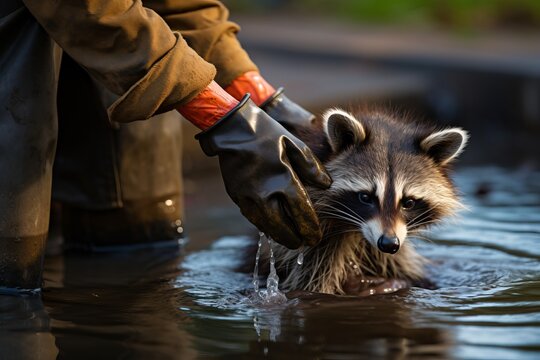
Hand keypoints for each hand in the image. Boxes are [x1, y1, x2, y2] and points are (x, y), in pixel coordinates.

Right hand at [197, 96, 331, 248]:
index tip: (316, 236)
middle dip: (296, 239)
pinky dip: (265, 226)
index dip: (310, 228)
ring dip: (280, 236)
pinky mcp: (237, 197)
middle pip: (283, 227)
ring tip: (291, 240)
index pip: (301, 213)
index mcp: (283, 179)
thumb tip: (326, 185)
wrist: (232, 129)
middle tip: (305, 243)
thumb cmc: (267, 134)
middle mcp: (264, 193)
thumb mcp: (295, 144)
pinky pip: (253, 218)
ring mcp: (248, 197)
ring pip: (266, 227)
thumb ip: (312, 167)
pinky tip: (273, 228)